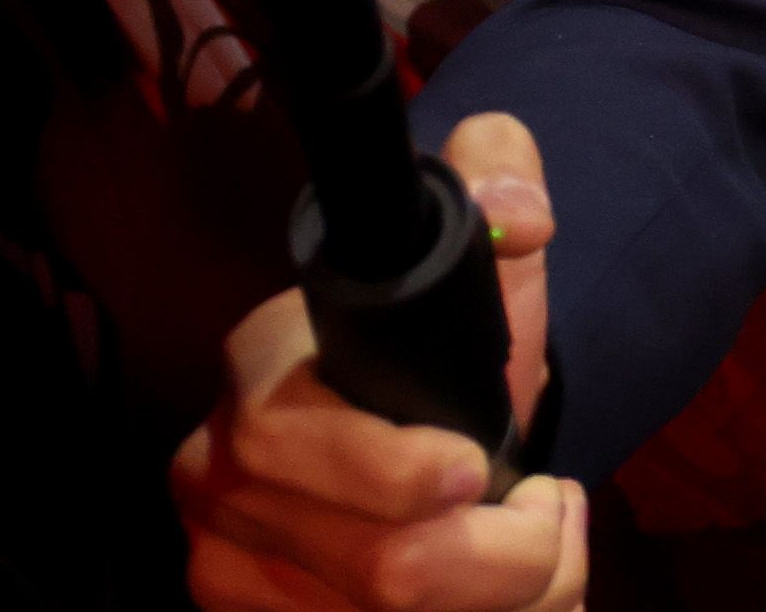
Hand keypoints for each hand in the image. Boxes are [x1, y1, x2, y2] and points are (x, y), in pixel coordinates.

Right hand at [174, 115, 574, 610]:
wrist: (416, 439)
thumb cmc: (444, 357)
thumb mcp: (478, 269)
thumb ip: (501, 195)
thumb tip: (517, 208)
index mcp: (255, 370)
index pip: (294, 442)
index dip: (400, 473)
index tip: (484, 468)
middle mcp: (216, 478)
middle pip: (381, 568)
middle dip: (506, 556)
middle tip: (549, 513)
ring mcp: (227, 567)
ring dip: (506, 602)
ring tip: (542, 546)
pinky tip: (500, 595)